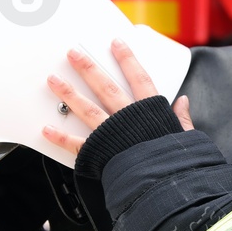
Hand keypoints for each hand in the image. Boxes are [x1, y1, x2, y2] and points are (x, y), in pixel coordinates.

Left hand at [42, 37, 192, 155]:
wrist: (161, 186)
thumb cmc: (175, 164)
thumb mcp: (185, 138)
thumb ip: (182, 119)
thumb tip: (183, 102)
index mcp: (150, 113)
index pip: (139, 79)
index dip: (128, 60)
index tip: (116, 44)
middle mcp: (126, 119)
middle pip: (105, 87)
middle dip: (88, 69)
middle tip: (73, 54)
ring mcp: (110, 135)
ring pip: (86, 109)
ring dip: (68, 94)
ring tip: (53, 80)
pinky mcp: (99, 154)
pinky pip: (76, 144)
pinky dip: (60, 137)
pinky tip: (46, 129)